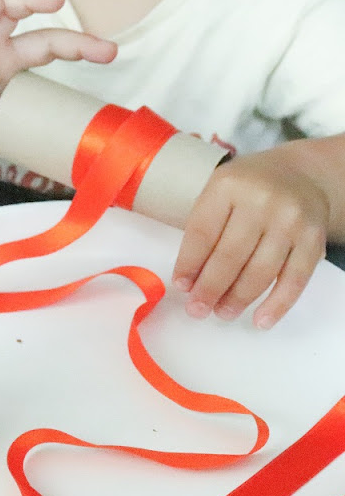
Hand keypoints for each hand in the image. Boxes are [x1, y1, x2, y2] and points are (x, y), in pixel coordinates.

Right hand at [0, 0, 116, 152]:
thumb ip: (15, 135)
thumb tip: (45, 152)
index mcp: (10, 72)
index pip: (49, 54)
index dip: (78, 52)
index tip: (108, 55)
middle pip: (40, 37)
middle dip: (74, 41)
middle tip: (105, 49)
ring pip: (4, 13)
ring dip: (28, 1)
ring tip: (53, 0)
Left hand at [172, 148, 328, 328]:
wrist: (300, 174)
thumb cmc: (247, 189)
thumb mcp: (218, 194)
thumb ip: (203, 231)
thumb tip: (189, 282)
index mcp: (228, 186)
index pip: (202, 233)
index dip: (189, 264)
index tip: (180, 286)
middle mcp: (262, 201)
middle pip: (230, 255)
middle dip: (210, 289)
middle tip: (197, 310)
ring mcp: (291, 221)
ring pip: (260, 271)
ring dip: (238, 299)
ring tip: (222, 313)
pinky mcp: (314, 240)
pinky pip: (295, 279)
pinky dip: (277, 305)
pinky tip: (261, 320)